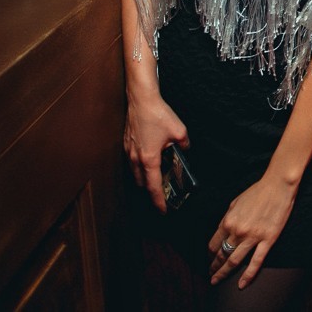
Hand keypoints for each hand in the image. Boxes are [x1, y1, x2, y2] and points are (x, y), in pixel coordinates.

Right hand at [123, 92, 188, 212]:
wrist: (141, 100)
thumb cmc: (157, 114)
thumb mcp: (179, 131)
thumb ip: (184, 145)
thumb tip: (185, 149)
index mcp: (149, 159)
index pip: (153, 187)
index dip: (158, 201)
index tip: (163, 210)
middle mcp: (136, 159)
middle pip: (143, 183)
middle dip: (152, 192)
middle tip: (162, 195)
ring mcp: (129, 152)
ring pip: (136, 174)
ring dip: (145, 179)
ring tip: (157, 180)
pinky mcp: (126, 144)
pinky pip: (132, 162)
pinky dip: (140, 167)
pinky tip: (149, 162)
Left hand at [208, 175, 296, 288]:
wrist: (278, 186)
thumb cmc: (258, 191)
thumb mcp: (235, 202)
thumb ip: (227, 218)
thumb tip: (222, 231)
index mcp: (228, 221)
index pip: (213, 243)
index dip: (210, 254)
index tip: (210, 258)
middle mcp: (238, 231)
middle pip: (221, 254)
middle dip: (214, 266)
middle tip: (210, 275)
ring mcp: (253, 237)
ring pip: (234, 261)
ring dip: (223, 273)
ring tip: (217, 280)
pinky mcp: (268, 240)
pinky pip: (256, 262)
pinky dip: (248, 275)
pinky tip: (241, 284)